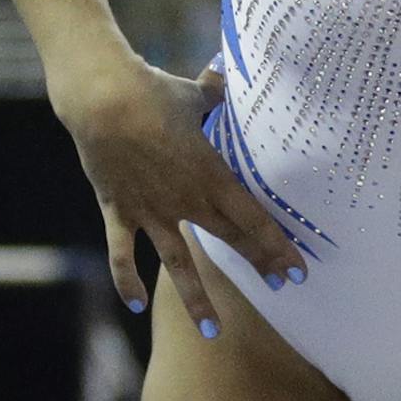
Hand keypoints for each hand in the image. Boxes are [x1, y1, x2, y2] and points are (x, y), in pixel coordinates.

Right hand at [49, 54, 306, 332]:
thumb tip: (232, 69)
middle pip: (229, 240)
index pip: (253, 219)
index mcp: (211, 174)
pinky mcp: (119, 210)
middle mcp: (185, 199)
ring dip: (196, 298)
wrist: (101, 99)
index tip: (298, 269)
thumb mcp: (196, 93)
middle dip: (258, 264)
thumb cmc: (153, 91)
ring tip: (214, 331)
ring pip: (178, 263)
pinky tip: (135, 305)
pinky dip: (126, 280)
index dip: (277, 245)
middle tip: (282, 287)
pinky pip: (123, 254)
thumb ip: (219, 93)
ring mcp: (151, 210)